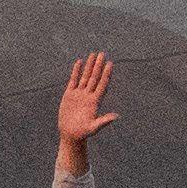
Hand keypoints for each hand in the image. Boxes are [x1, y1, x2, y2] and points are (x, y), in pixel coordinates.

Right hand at [57, 52, 117, 172]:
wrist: (71, 134)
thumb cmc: (83, 133)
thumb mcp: (94, 127)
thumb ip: (104, 121)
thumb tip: (116, 116)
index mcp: (95, 101)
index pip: (102, 84)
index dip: (106, 74)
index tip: (110, 64)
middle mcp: (88, 95)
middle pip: (94, 77)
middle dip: (98, 65)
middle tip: (102, 54)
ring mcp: (79, 94)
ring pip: (85, 76)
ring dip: (89, 66)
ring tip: (93, 54)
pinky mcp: (69, 94)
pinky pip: (73, 80)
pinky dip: (76, 71)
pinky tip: (79, 62)